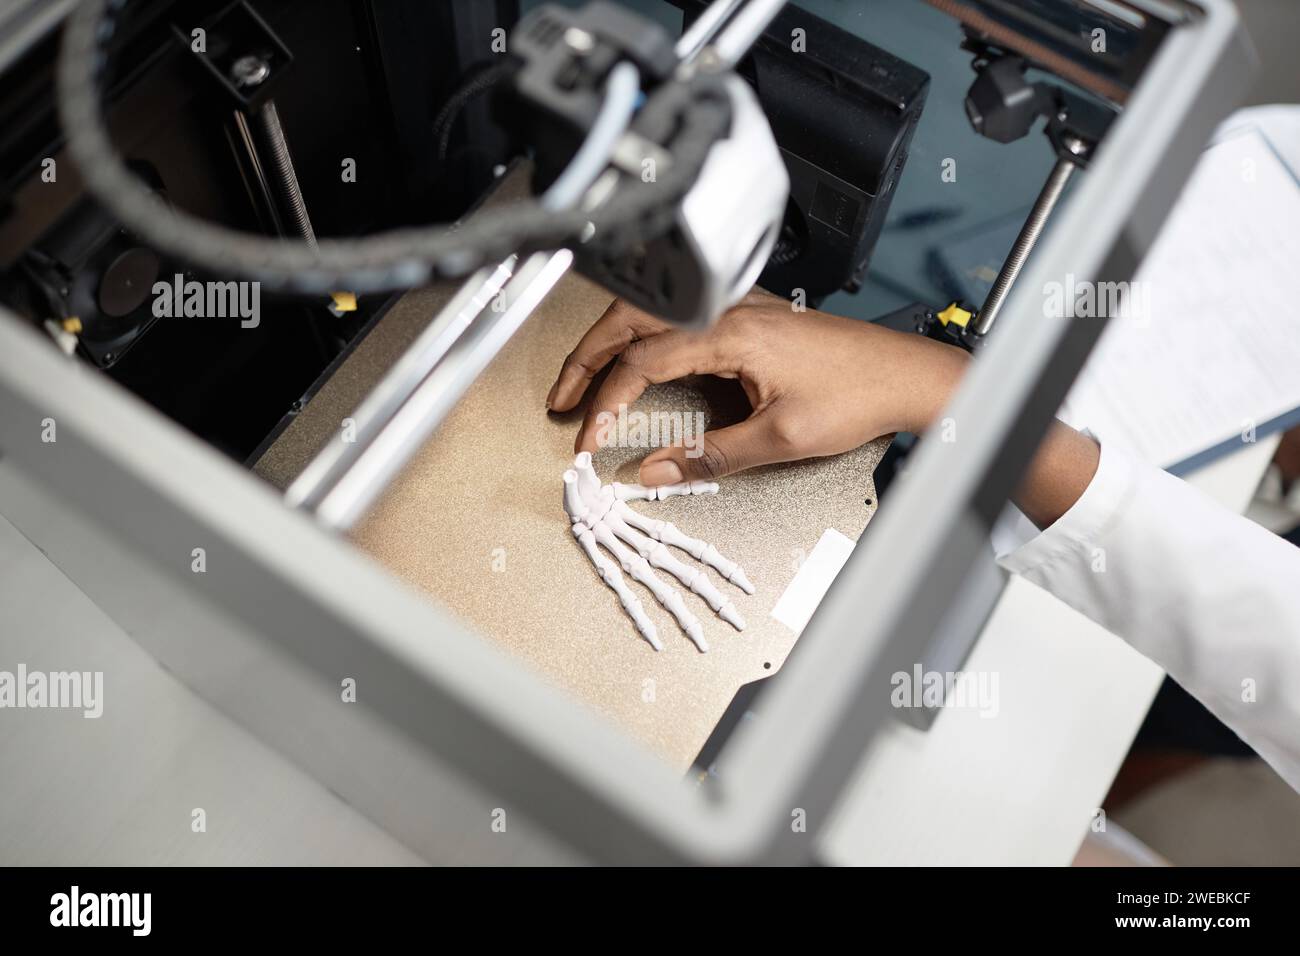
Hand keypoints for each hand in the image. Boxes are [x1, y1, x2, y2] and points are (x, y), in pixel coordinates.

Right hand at [546, 290, 972, 485]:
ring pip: (653, 310)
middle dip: (588, 357)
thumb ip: (708, 457)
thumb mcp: (779, 440)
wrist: (905, 374)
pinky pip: (681, 315)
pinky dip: (645, 334)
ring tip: (588, 378)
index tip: (590, 435)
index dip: (608, 401)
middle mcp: (731, 309)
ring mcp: (741, 306)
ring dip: (613, 342)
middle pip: (633, 319)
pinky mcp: (752, 314)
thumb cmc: (857, 396)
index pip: (644, 361)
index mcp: (732, 332)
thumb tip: (655, 472)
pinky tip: (641, 358)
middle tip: (561, 395)